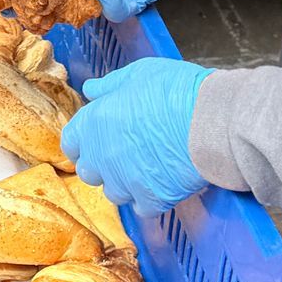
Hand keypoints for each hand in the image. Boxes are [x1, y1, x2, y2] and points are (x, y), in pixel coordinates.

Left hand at [60, 58, 212, 215]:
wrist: (210, 120)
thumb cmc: (175, 91)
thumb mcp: (138, 74)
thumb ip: (110, 85)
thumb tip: (90, 90)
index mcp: (94, 123)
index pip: (71, 144)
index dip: (83, 142)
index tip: (95, 140)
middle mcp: (103, 155)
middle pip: (89, 172)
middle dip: (102, 165)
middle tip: (124, 153)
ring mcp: (126, 181)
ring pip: (114, 193)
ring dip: (125, 183)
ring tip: (147, 168)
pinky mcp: (152, 199)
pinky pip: (142, 207)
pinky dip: (150, 199)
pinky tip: (163, 182)